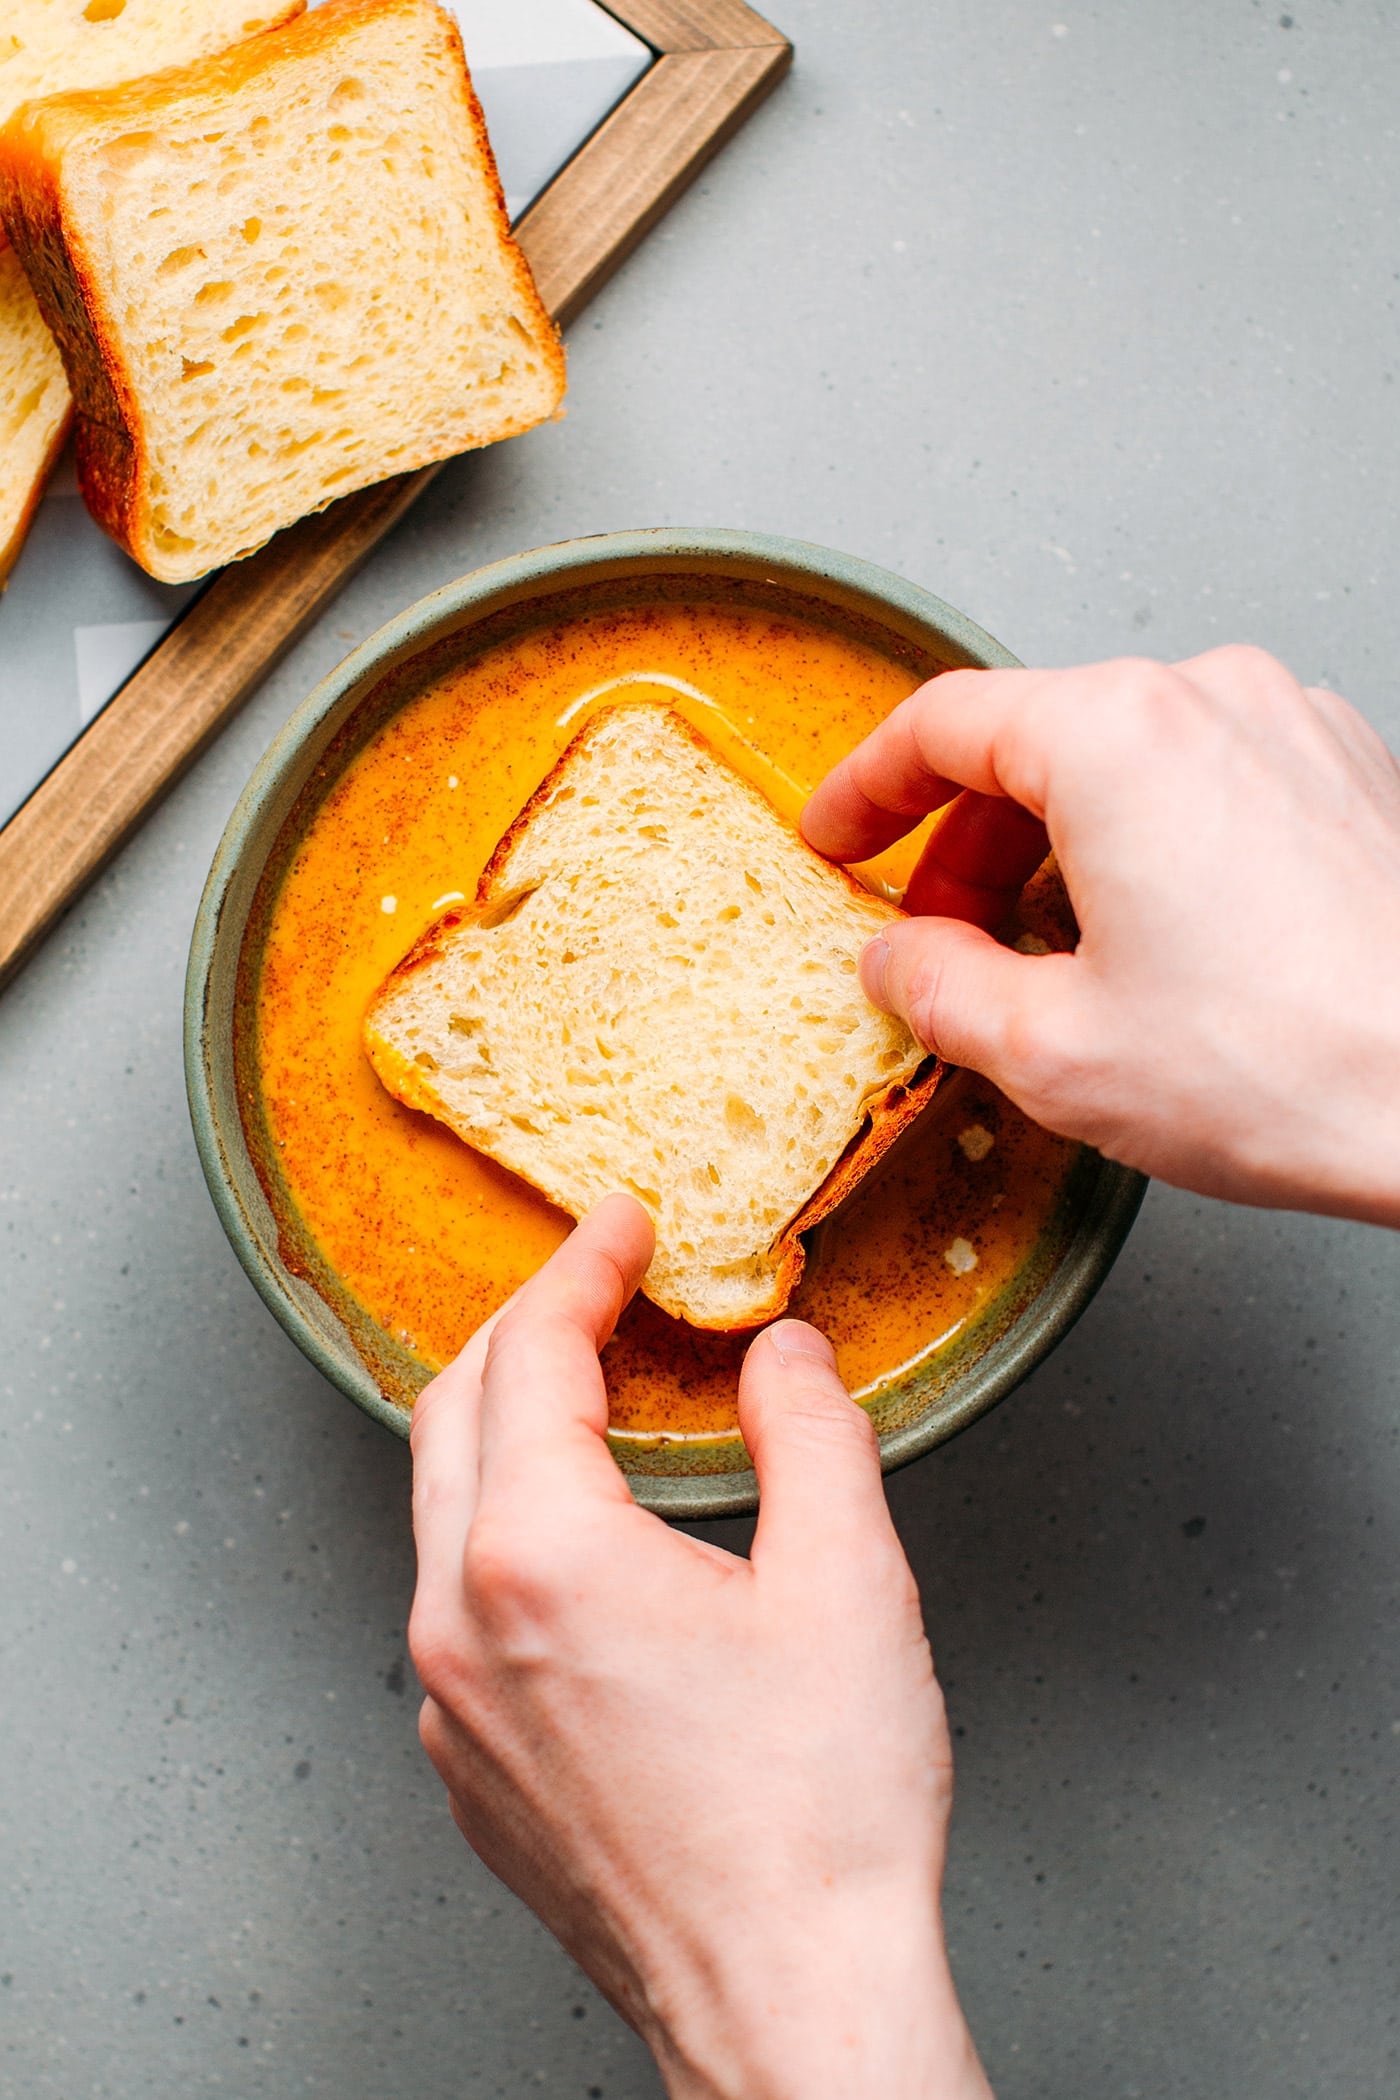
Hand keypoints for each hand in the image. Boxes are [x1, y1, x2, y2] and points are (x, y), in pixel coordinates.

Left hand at [409, 1196, 992, 2099]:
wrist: (786, 2005)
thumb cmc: (819, 1817)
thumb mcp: (847, 1581)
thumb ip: (808, 1430)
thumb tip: (782, 1355)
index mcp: (541, 1556)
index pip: (531, 1355)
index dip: (581, 1268)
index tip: (622, 1227)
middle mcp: (459, 1622)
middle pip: (451, 1413)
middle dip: (520, 1329)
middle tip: (596, 1287)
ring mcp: (450, 1705)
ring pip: (440, 1511)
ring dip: (504, 1429)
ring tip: (588, 1395)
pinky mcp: (468, 1767)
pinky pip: (453, 1602)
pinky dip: (503, 1529)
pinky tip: (582, 1541)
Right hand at [802, 647, 1399, 1224]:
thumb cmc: (1296, 1064)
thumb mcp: (1053, 1050)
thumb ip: (939, 988)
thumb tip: (900, 963)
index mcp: (1117, 735)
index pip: (943, 723)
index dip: (866, 789)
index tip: (838, 839)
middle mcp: (1212, 700)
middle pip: (1036, 741)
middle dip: (966, 844)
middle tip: (936, 939)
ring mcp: (1295, 729)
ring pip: (1127, 763)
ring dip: (1060, 849)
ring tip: (1048, 959)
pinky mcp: (1351, 777)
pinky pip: (1210, 784)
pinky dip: (1150, 847)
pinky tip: (1151, 946)